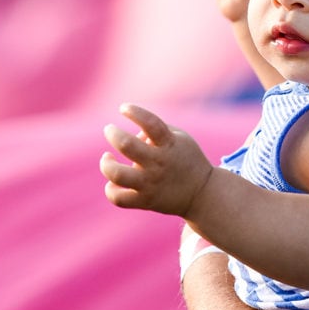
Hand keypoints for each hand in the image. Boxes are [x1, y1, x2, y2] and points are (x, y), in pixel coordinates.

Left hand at [101, 103, 214, 217]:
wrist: (202, 194)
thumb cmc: (187, 160)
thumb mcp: (179, 138)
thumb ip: (155, 129)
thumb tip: (132, 135)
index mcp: (169, 144)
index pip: (151, 123)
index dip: (134, 112)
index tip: (123, 108)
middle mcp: (158, 163)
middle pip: (126, 145)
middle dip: (112, 133)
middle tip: (109, 129)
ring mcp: (151, 184)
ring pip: (117, 175)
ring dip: (106, 164)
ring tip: (107, 158)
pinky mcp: (145, 201)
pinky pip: (119, 199)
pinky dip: (110, 190)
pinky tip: (112, 183)